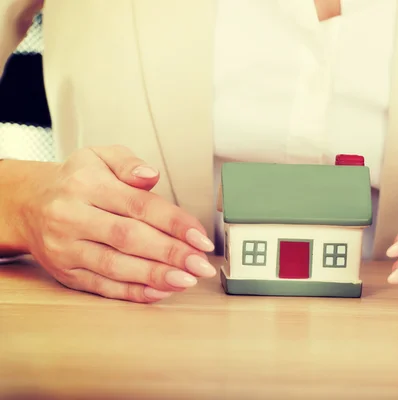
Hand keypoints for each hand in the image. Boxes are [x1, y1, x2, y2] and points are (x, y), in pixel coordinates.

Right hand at [17, 145, 215, 302]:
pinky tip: (160, 292)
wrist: (30, 205)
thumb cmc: (77, 181)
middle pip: (129, 238)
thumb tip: (151, 175)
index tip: (201, 237)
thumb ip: (129, 163)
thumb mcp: (100, 157)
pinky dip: (134, 292)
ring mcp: (67, 248)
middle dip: (171, 253)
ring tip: (187, 280)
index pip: (139, 205)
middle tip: (202, 264)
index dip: (174, 223)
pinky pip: (103, 286)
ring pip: (116, 266)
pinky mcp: (66, 273)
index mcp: (87, 185)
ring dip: (156, 276)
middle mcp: (72, 217)